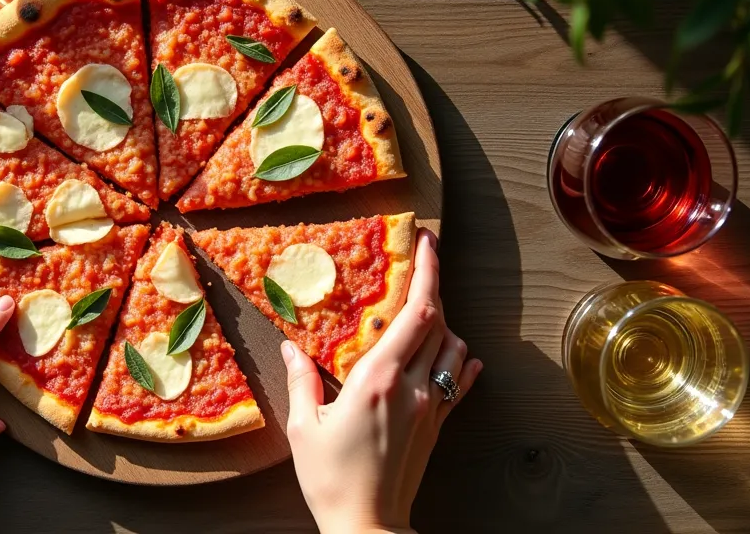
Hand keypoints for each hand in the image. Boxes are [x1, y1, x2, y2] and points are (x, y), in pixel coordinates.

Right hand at [282, 229, 481, 533]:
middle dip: (435, 284)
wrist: (367, 527)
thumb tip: (290, 348)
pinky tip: (454, 356)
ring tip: (424, 311)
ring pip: (454, 348)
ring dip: (444, 324)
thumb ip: (302, 382)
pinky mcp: (438, 427)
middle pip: (439, 322)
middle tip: (425, 258)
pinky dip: (459, 362)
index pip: (416, 313)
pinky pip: (459, 383)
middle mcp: (413, 387)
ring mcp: (431, 408)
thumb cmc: (330, 480)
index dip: (426, 272)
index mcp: (378, 379)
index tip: (425, 243)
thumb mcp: (304, 428)